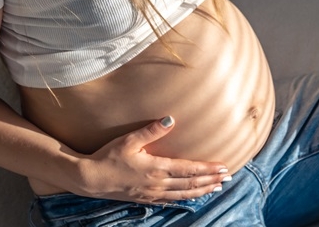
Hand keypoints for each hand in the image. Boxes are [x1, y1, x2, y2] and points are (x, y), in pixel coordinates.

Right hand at [74, 116, 230, 203]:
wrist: (91, 179)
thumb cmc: (108, 156)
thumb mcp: (129, 140)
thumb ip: (151, 130)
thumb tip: (170, 119)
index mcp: (156, 168)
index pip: (189, 169)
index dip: (207, 169)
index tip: (223, 167)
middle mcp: (158, 183)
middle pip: (191, 183)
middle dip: (211, 180)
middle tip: (227, 177)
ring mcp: (152, 194)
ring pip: (183, 194)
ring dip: (202, 190)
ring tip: (216, 187)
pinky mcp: (146, 199)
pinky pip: (171, 200)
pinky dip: (185, 198)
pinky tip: (191, 196)